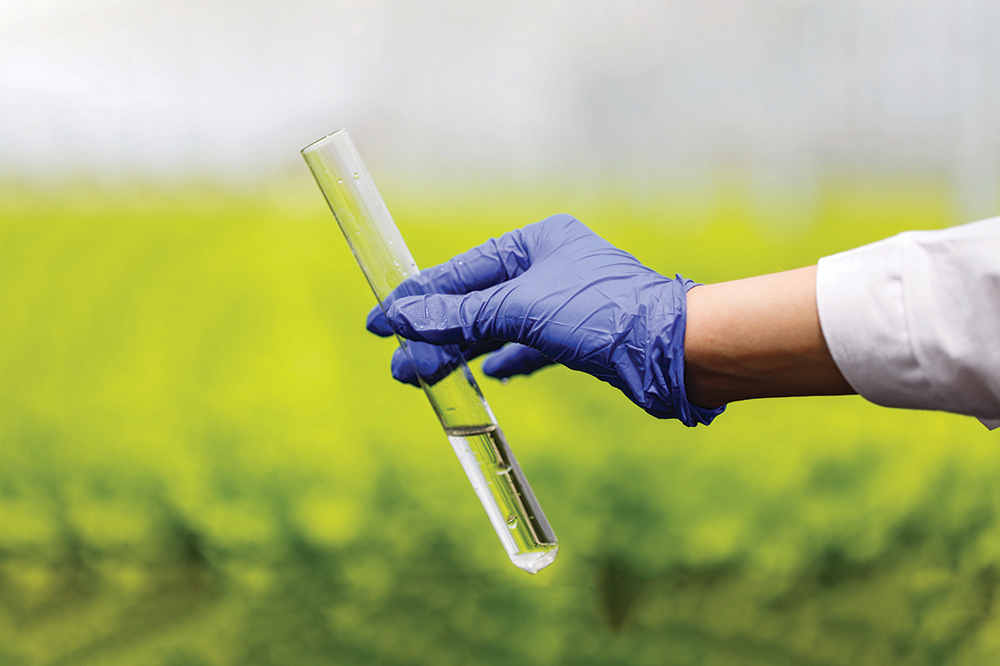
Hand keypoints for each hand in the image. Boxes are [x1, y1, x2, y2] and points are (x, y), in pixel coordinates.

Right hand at [366, 214, 723, 425]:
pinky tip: (487, 376)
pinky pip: (528, 346)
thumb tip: (404, 317)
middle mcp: (549, 267)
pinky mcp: (578, 338)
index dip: (421, 296)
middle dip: (436, 333)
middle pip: (476, 301)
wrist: (674, 351)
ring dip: (461, 352)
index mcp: (537, 241)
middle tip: (398, 366)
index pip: (464, 268)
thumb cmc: (602, 314)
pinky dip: (506, 360)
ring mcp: (564, 303)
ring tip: (423, 376)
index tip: (382, 320)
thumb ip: (462, 315)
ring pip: (498, 327)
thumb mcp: (522, 309)